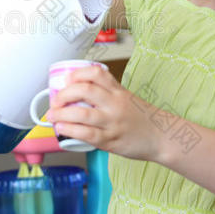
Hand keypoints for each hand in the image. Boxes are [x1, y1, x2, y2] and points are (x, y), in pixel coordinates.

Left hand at [47, 65, 162, 161]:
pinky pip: (86, 134)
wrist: (162, 137)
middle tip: (56, 99)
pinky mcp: (110, 140)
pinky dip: (70, 130)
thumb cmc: (142, 118)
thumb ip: (106, 93)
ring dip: (62, 113)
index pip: (96, 73)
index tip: (67, 78)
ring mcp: (112, 122)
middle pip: (85, 90)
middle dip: (64, 94)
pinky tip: (62, 128)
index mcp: (118, 90)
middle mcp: (115, 104)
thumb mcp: (126, 97)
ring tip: (53, 115)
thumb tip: (76, 92)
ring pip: (82, 113)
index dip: (78, 73)